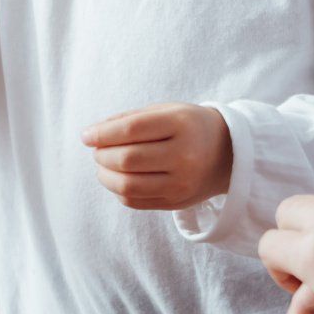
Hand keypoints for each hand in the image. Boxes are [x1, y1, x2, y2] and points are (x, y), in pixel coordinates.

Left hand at [80, 103, 231, 210]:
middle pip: (127, 159)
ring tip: (103, 165)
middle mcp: (184, 155)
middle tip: (97, 150)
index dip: (102, 133)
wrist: (227, 153)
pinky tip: (118, 178)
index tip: (86, 135)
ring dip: (105, 175)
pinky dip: (118, 191)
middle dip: (102, 155)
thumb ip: (128, 119)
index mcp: (181, 124)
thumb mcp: (165, 111)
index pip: (131, 130)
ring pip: (128, 185)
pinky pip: (135, 201)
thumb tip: (91, 135)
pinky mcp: (177, 202)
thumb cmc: (187, 126)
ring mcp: (182, 182)